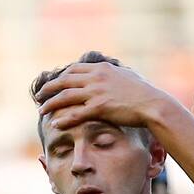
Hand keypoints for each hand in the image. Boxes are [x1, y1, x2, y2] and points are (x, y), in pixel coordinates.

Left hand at [36, 62, 172, 129]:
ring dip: (51, 104)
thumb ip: (115, 74)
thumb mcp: (128, 77)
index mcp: (102, 69)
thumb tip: (113, 72)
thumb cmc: (145, 94)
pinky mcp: (100, 107)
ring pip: (66, 96)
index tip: (53, 83)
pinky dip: (63, 119)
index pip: (74, 70)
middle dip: (49, 89)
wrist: (153, 104)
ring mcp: (97, 92)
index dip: (60, 77)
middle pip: (64, 81)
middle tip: (39, 96)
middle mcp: (96, 78)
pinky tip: (55, 124)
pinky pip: (76, 113)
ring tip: (41, 110)